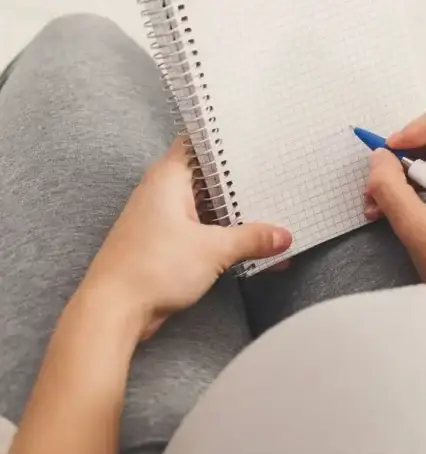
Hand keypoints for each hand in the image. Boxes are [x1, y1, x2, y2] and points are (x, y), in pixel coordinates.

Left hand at [78, 138, 291, 340]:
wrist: (114, 310)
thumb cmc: (152, 268)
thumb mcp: (214, 250)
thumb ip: (252, 239)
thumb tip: (281, 236)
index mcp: (168, 178)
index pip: (198, 143)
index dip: (226, 140)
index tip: (256, 141)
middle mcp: (162, 192)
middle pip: (208, 177)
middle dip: (240, 183)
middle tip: (275, 179)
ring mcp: (162, 218)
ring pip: (206, 207)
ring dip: (234, 214)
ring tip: (271, 215)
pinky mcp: (164, 243)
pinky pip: (201, 231)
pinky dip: (223, 235)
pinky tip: (250, 247)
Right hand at [364, 97, 425, 303]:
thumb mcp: (419, 230)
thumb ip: (391, 189)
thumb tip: (377, 158)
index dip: (418, 126)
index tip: (391, 151)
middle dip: (405, 153)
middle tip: (378, 181)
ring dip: (405, 171)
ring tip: (378, 202)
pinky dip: (415, 184)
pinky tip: (393, 208)